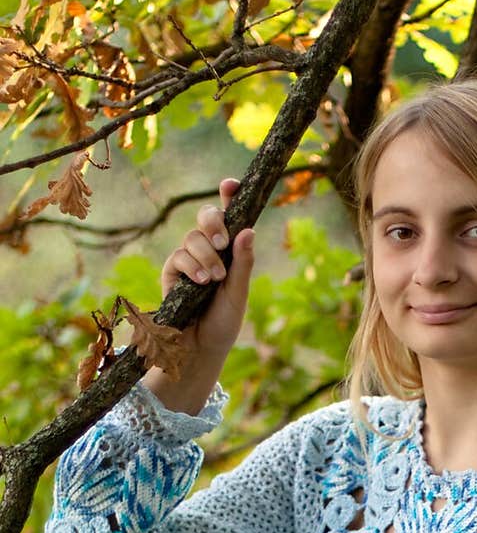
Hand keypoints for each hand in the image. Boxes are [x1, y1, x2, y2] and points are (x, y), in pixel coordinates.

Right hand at [159, 177, 255, 363]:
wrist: (201, 348)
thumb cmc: (223, 321)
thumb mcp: (238, 293)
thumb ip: (243, 263)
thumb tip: (249, 230)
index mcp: (230, 250)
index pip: (230, 216)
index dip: (229, 196)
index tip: (230, 184)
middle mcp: (209, 249)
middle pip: (207, 217)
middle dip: (214, 223)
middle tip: (223, 242)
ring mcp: (189, 258)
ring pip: (193, 237)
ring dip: (206, 255)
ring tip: (214, 279)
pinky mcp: (172, 271)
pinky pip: (179, 256)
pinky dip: (191, 266)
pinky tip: (200, 282)